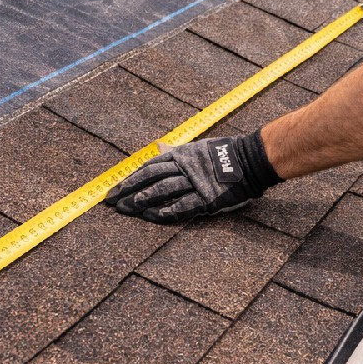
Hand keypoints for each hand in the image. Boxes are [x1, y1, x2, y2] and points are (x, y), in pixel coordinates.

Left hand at [103, 132, 281, 223]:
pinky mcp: (206, 198)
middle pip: (150, 178)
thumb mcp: (196, 148)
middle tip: (112, 202)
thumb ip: (175, 152)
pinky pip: (184, 205)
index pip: (149, 168)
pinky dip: (168, 210)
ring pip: (163, 190)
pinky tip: (153, 216)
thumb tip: (157, 147)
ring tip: (127, 208)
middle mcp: (184, 168)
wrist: (250, 161)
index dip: (130, 178)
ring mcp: (195, 183)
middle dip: (130, 190)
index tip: (115, 189)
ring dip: (143, 199)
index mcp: (180, 156)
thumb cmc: (222, 154)